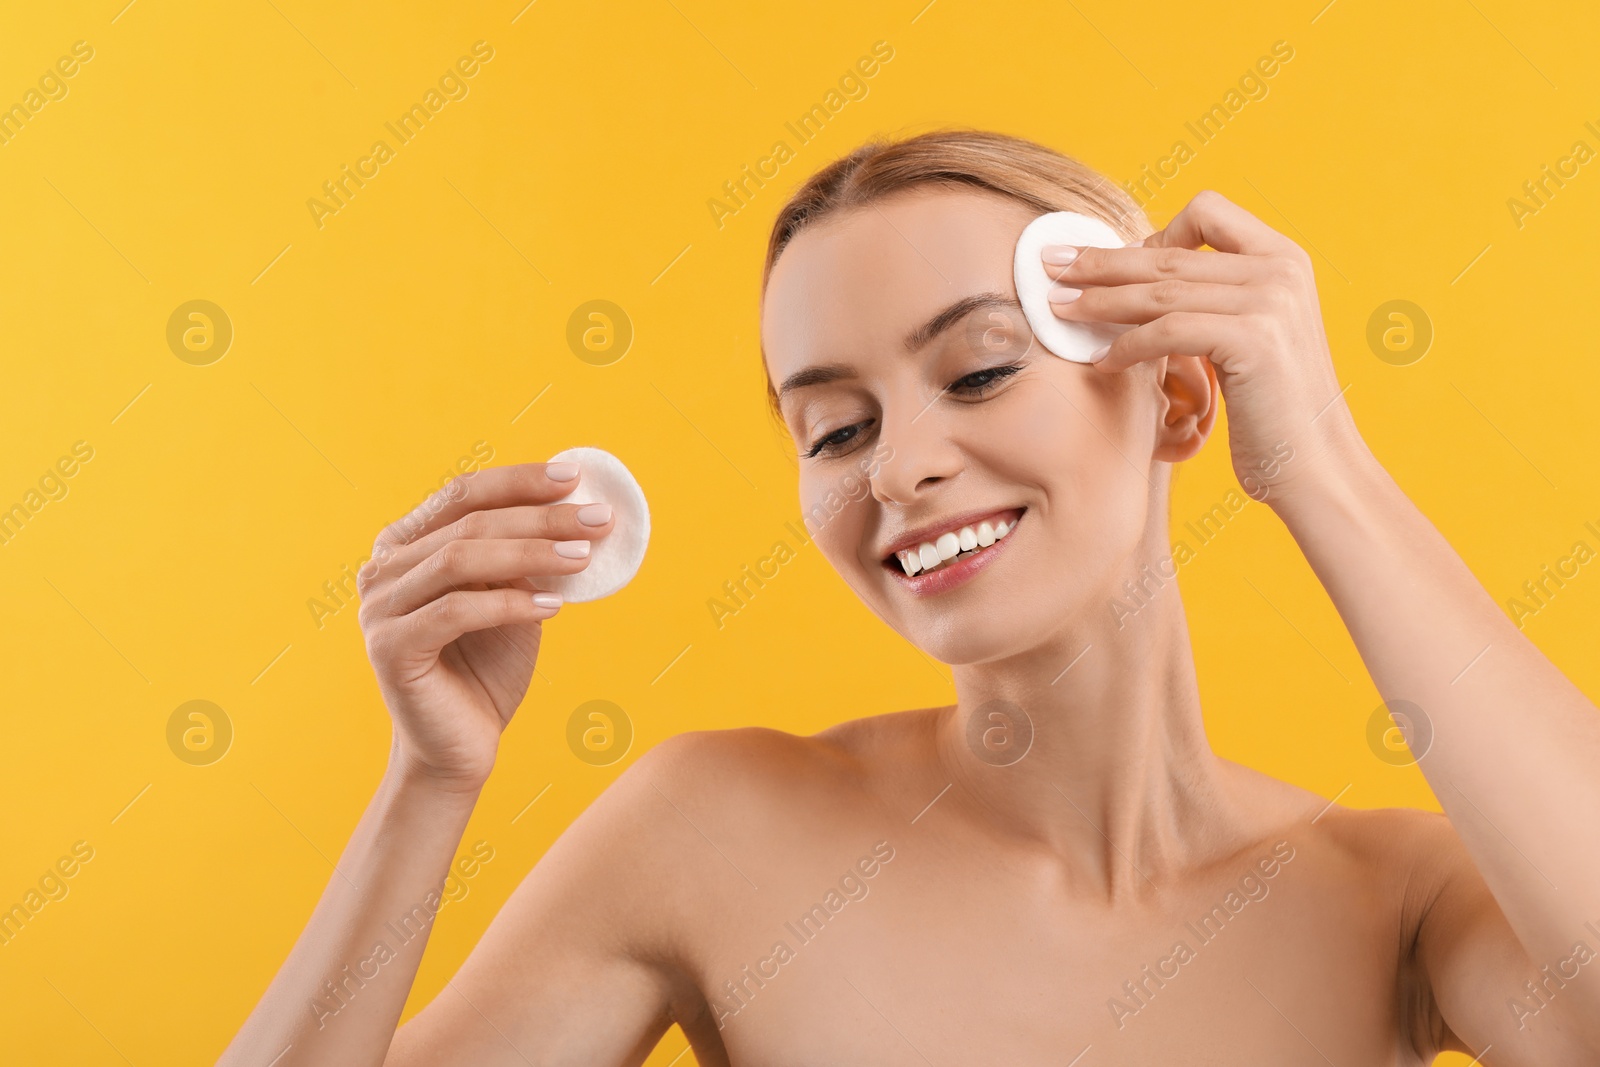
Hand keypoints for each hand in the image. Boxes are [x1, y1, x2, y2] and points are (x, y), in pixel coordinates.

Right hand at [355, 463, 614, 790]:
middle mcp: (382, 569)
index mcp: (404, 545)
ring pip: (460, 559)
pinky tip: (554, 606)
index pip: (463, 494)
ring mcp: (378, 608)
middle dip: (540, 516)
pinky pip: (456, 611)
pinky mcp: (390, 648)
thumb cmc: (487, 668)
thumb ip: (523, 556)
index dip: (519, 481)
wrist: (459, 748)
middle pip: (468, 522)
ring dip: (530, 553)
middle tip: (597, 519)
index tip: (574, 477)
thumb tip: (576, 507)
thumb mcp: (511, 597)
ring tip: (583, 557)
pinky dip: (509, 604)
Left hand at [1044, 189, 1366, 506]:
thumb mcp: (1250, 337)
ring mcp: (1270, 302)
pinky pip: (1167, 331)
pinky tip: (1103, 361)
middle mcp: (1281, 270)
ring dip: (1100, 301)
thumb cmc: (1273, 411)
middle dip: (1102, 262)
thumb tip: (1142, 280)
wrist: (1316, 467)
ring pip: (1160, 291)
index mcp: (1284, 258)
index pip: (1207, 212)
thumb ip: (1214, 299)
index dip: (1154, 231)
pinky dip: (1127, 345)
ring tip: (1060, 311)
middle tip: (1051, 268)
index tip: (1113, 261)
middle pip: (1169, 252)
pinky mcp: (1253, 340)